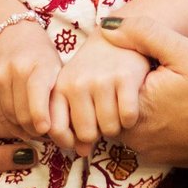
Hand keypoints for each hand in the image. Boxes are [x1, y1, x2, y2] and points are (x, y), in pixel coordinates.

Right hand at [0, 18, 61, 139]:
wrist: (11, 32)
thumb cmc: (42, 56)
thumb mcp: (57, 69)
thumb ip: (58, 96)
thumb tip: (62, 133)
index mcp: (40, 63)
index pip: (37, 92)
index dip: (41, 115)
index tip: (46, 130)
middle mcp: (15, 68)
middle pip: (22, 111)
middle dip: (35, 129)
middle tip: (46, 136)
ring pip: (9, 116)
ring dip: (23, 129)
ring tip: (34, 132)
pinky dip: (9, 124)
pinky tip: (19, 126)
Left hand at [52, 30, 151, 147]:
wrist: (117, 35)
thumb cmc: (94, 70)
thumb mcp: (76, 89)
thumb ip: (73, 121)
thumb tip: (81, 152)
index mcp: (60, 88)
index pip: (56, 130)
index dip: (68, 141)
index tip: (79, 140)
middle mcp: (78, 84)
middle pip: (87, 134)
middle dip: (98, 133)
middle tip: (103, 118)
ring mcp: (101, 80)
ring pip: (110, 129)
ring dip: (117, 126)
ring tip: (117, 109)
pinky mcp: (126, 78)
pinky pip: (128, 117)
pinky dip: (131, 118)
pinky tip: (130, 104)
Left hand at [103, 17, 187, 167]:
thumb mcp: (187, 52)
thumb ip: (144, 35)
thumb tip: (107, 27)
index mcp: (136, 110)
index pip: (109, 83)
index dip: (128, 66)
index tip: (154, 60)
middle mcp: (136, 138)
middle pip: (116, 103)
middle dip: (131, 86)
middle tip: (164, 72)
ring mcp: (151, 152)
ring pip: (130, 120)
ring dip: (143, 103)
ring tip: (173, 89)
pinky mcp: (166, 159)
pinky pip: (148, 136)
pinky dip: (156, 121)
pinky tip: (181, 108)